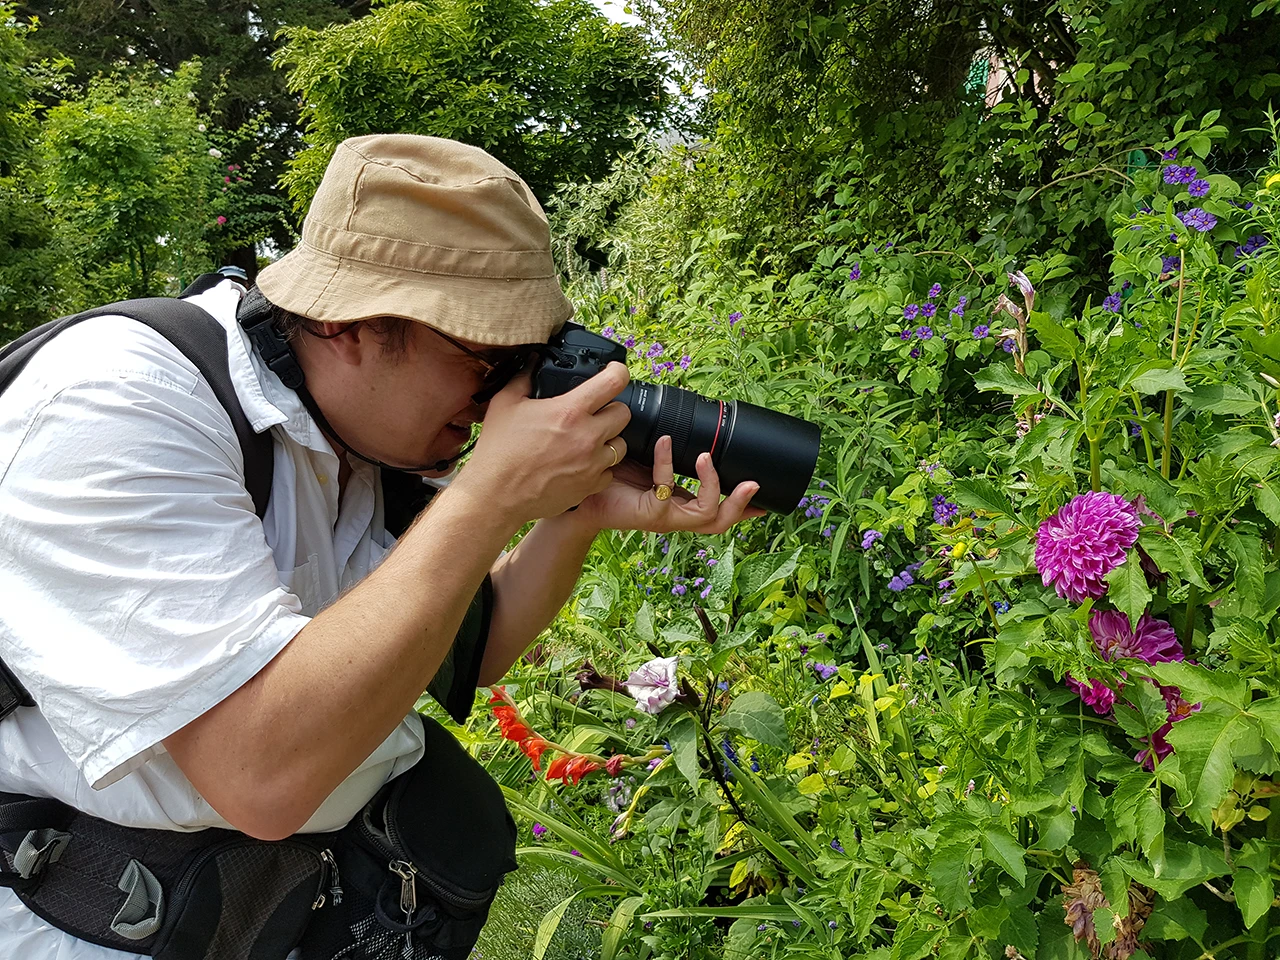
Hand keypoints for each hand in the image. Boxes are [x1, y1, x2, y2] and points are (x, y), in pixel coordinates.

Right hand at [455, 362, 633, 522]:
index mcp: (569, 411)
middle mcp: (587, 436)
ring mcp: (591, 463)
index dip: (618, 371)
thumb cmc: (499, 450)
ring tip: (589, 441)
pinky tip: (582, 464)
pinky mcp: (589, 486)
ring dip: (609, 440)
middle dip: (612, 409)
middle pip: (624, 413)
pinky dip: (599, 468)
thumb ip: (523, 378)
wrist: (496, 494)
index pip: (613, 381)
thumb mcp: (505, 404)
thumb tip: (532, 362)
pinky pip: (609, 472)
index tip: (615, 372)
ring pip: (621, 445)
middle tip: (597, 412)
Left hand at [569, 434, 765, 534]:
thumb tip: (678, 423)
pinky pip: (667, 490)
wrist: (581, 498)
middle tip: (754, 484)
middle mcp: (677, 514)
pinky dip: (667, 464)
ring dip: (713, 485)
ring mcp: (665, 517)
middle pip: (721, 521)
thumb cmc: (613, 478)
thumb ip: (668, 451)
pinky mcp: (649, 514)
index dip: (743, 505)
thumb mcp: (649, 461)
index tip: (762, 490)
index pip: (719, 510)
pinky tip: (664, 443)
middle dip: (741, 505)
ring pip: (706, 515)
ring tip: (707, 457)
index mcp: (680, 504)